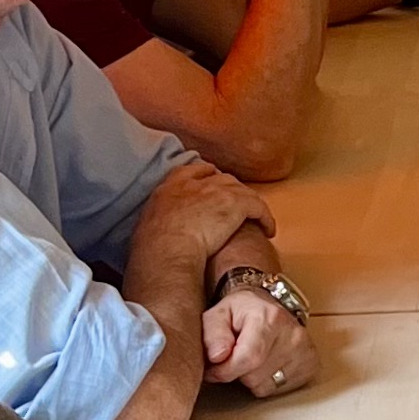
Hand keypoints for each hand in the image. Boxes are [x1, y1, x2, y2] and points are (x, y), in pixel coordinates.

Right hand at [127, 160, 270, 280]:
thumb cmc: (154, 247)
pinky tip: (268, 230)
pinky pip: (258, 207)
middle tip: (240, 207)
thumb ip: (161, 219)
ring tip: (256, 220)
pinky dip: (265, 218)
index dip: (209, 177)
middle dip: (233, 191)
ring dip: (251, 206)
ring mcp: (218, 190)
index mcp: (172, 184)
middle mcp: (197, 182)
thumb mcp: (150, 223)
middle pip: (223, 179)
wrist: (167, 249)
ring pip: (243, 193)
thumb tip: (161, 231)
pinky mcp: (236, 204)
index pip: (196, 170)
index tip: (215, 185)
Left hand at [203, 289, 316, 397]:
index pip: (247, 359)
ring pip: (265, 387)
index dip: (225, 371)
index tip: (215, 368)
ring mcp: (305, 351)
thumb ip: (213, 335)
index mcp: (270, 318)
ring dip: (251, 379)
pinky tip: (266, 364)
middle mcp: (293, 334)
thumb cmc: (242, 312)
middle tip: (235, 357)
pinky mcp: (310, 365)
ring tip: (252, 359)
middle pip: (254, 377)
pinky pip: (278, 390)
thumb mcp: (219, 314)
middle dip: (237, 373)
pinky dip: (267, 381)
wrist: (269, 306)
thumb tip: (217, 356)